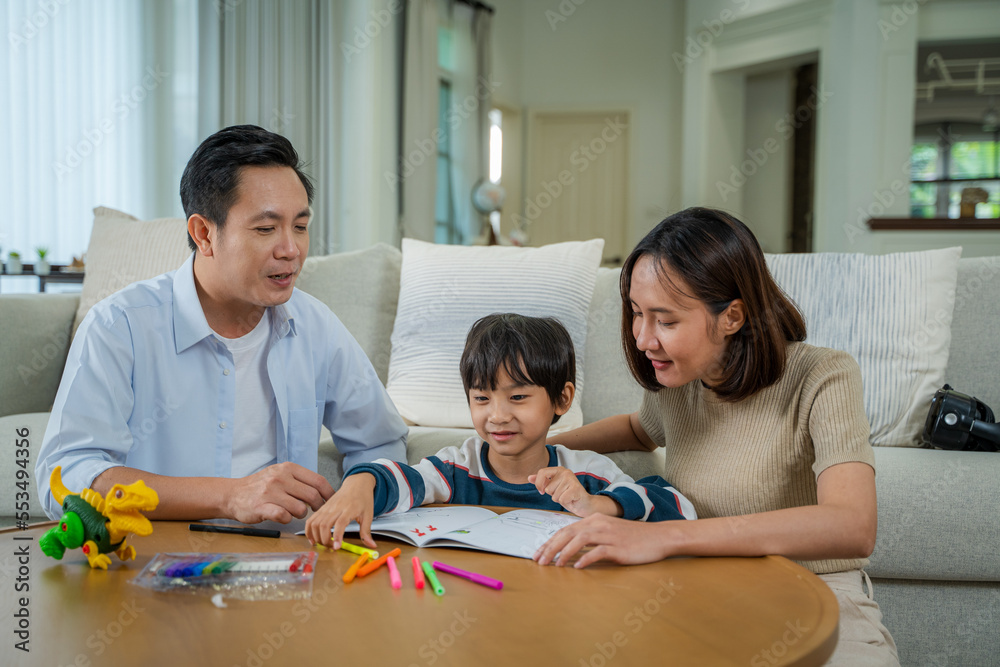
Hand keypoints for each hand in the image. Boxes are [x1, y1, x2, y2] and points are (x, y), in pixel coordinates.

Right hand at [225, 462, 333, 523]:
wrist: (233, 494)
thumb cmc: (260, 485)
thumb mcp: (280, 474)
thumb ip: (299, 480)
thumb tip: (323, 490)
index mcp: (288, 468)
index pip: (318, 481)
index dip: (329, 493)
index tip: (332, 500)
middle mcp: (280, 478)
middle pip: (313, 496)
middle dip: (317, 506)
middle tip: (315, 510)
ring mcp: (270, 492)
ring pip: (300, 508)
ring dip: (301, 514)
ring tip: (293, 512)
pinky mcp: (262, 507)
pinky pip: (284, 516)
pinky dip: (287, 519)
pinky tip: (282, 516)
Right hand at [303, 473, 377, 549]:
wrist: (356, 483)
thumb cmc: (363, 498)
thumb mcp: (368, 515)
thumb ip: (366, 532)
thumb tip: (372, 546)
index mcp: (349, 508)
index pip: (340, 523)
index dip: (337, 536)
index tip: (337, 547)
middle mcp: (336, 508)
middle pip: (324, 525)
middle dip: (326, 540)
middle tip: (333, 547)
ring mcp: (327, 507)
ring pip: (315, 523)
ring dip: (317, 537)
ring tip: (325, 544)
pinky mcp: (322, 508)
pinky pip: (311, 520)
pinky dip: (309, 531)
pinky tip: (313, 539)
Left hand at [528, 466, 617, 517]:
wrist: (584, 504)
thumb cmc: (568, 495)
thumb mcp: (553, 487)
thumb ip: (542, 481)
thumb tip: (529, 478)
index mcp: (559, 470)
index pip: (542, 472)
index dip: (539, 484)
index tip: (541, 491)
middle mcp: (565, 472)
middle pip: (548, 488)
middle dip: (553, 495)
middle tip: (562, 494)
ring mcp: (571, 479)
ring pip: (554, 495)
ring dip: (560, 499)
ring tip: (567, 497)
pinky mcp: (575, 488)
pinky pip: (561, 500)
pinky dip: (565, 503)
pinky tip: (571, 500)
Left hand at [533, 513, 671, 567]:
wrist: (659, 536)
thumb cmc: (632, 537)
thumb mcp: (607, 532)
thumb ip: (589, 537)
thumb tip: (569, 550)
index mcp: (593, 520)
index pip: (565, 530)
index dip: (549, 542)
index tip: (537, 554)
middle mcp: (598, 524)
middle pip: (567, 533)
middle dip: (550, 547)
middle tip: (538, 561)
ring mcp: (608, 535)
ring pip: (579, 540)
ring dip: (564, 553)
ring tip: (554, 565)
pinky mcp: (618, 547)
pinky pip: (598, 552)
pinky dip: (586, 559)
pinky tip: (578, 567)